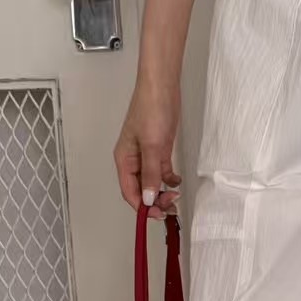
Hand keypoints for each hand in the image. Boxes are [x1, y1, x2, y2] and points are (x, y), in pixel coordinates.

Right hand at [113, 78, 182, 219]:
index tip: (158, 215)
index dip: (142, 206)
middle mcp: (133, 160)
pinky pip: (161, 171)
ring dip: (163, 193)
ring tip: (176, 197)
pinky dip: (169, 180)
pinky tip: (177, 182)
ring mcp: (146, 155)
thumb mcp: (152, 145)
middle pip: (140, 190)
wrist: (162, 86)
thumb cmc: (151, 109)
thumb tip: (147, 198)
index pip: (129, 192)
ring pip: (152, 182)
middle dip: (154, 201)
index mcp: (124, 160)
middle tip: (172, 206)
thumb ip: (150, 174)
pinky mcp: (158, 149)